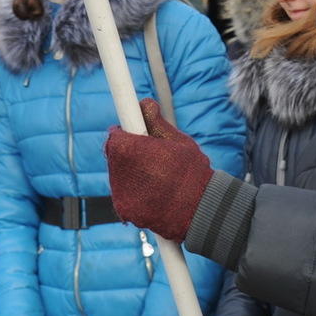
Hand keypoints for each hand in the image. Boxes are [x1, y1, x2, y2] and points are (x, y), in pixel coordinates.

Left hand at [105, 99, 214, 242]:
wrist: (201, 211)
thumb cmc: (192, 171)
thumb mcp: (178, 140)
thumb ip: (156, 121)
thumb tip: (144, 104)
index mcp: (131, 151)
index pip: (115, 136)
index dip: (124, 133)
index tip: (132, 133)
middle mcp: (121, 173)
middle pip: (115, 156)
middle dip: (128, 153)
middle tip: (150, 155)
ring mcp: (121, 194)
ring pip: (118, 175)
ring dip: (130, 172)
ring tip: (157, 176)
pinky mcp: (125, 211)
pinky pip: (124, 195)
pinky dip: (133, 191)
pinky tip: (153, 191)